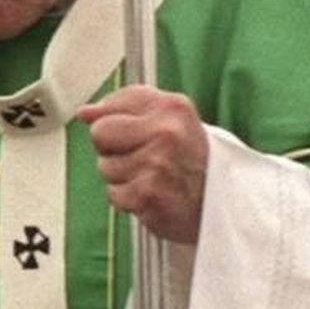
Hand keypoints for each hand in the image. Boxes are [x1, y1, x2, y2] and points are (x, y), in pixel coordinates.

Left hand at [78, 85, 208, 243]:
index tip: (138, 133)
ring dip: (123, 177)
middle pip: (100, 133)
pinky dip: (129, 199)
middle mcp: (166, 132)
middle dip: (112, 148)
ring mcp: (157, 165)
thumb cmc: (192, 160)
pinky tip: (154, 195)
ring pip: (105, 167)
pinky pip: (114, 194)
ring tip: (154, 178)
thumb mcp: (169, 120)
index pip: (113, 104)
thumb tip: (84, 112)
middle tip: (144, 157)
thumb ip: (124, 108)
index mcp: (172, 107)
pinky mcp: (148, 196)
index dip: (117, 120)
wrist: (225, 204)